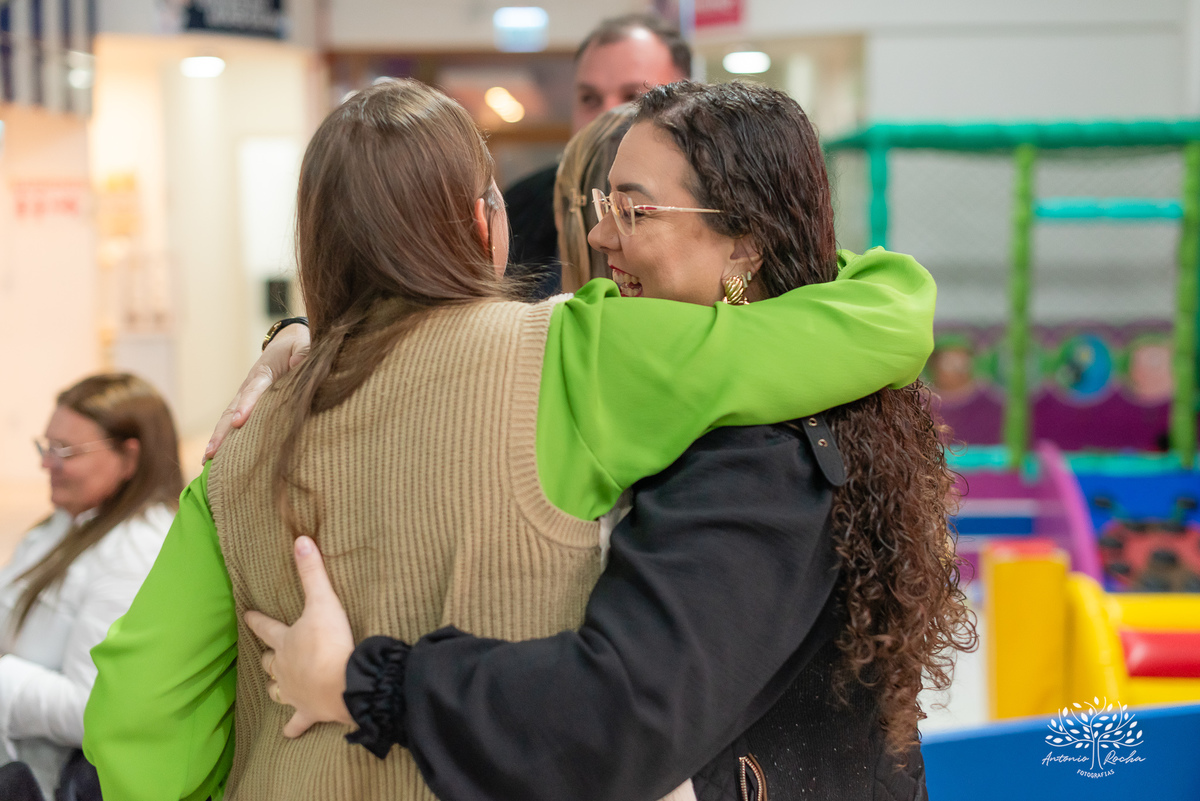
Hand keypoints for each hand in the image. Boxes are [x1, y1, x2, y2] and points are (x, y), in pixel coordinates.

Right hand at [203, 323, 311, 462]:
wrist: (286, 343)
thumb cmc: (298, 346)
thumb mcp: (304, 344)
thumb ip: (303, 352)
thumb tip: (298, 363)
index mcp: (264, 373)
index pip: (254, 391)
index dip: (246, 406)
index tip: (239, 422)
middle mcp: (249, 386)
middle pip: (232, 410)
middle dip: (222, 431)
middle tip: (212, 452)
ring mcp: (245, 396)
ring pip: (228, 418)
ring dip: (218, 438)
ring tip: (207, 460)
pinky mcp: (247, 404)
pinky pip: (233, 421)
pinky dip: (225, 438)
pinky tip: (216, 457)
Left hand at [244, 536, 355, 737]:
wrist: (342, 683)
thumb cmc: (331, 643)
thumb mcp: (323, 602)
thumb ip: (312, 572)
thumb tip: (301, 540)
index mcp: (285, 642)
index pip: (265, 627)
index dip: (256, 620)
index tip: (246, 614)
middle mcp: (283, 668)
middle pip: (270, 662)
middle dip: (268, 658)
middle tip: (267, 655)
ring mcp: (293, 692)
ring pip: (277, 691)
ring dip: (276, 688)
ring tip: (276, 687)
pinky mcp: (308, 712)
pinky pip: (297, 723)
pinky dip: (294, 727)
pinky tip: (290, 733)